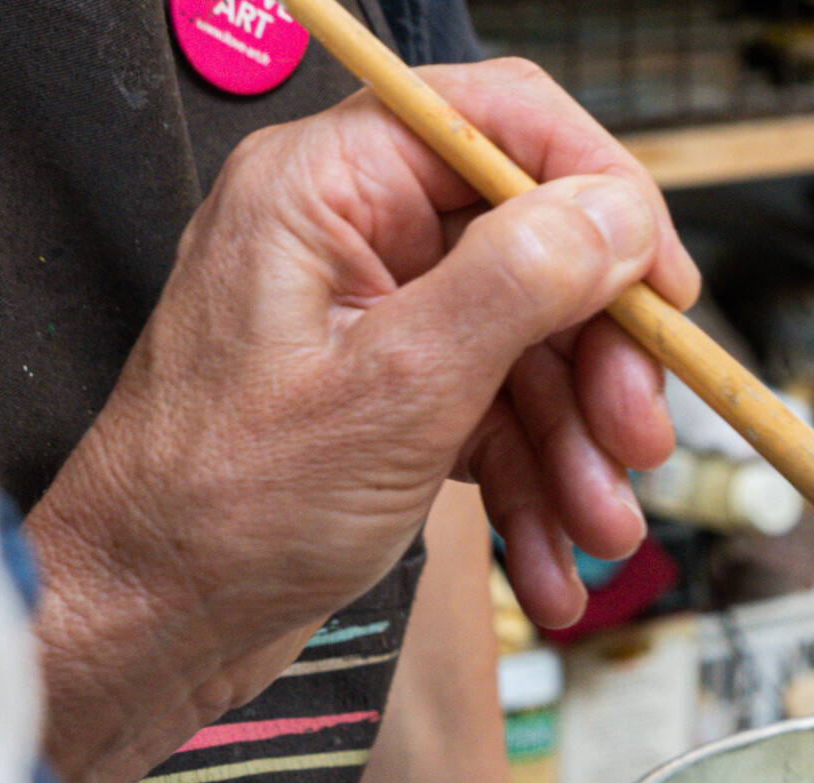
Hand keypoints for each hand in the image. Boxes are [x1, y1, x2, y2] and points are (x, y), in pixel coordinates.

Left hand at [25, 59, 697, 782]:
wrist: (149, 627)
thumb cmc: (219, 510)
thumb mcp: (397, 391)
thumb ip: (516, 284)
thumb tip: (614, 214)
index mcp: (326, 190)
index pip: (500, 125)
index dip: (604, 196)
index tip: (664, 288)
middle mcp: (350, 240)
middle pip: (534, 255)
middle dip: (600, 363)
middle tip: (639, 441)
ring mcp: (371, 325)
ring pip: (526, 354)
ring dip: (578, 451)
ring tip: (600, 532)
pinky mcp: (385, 403)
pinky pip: (493, 422)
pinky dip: (533, 493)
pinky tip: (553, 566)